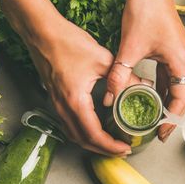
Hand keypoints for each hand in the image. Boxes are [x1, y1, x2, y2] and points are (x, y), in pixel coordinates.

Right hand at [28, 19, 140, 155]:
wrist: (42, 33)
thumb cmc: (67, 43)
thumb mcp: (102, 59)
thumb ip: (123, 76)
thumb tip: (142, 85)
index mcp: (76, 102)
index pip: (94, 135)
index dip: (111, 146)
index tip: (124, 148)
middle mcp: (64, 108)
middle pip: (83, 141)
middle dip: (103, 150)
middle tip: (121, 150)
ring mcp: (57, 105)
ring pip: (74, 135)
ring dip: (92, 143)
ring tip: (109, 143)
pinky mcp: (55, 100)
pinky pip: (68, 125)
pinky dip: (82, 133)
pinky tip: (93, 128)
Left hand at [103, 0, 184, 140]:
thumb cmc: (145, 10)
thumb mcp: (129, 47)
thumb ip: (119, 75)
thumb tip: (109, 98)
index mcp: (180, 62)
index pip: (181, 100)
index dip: (172, 120)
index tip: (162, 134)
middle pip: (182, 96)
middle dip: (170, 115)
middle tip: (157, 132)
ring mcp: (179, 55)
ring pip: (176, 86)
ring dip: (165, 102)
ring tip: (152, 119)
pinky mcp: (171, 50)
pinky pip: (169, 75)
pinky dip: (161, 88)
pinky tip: (148, 97)